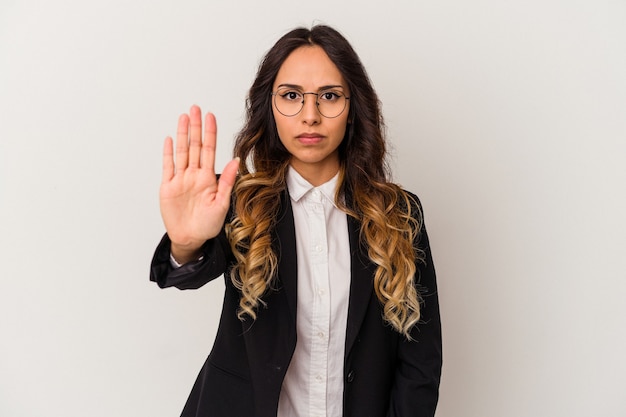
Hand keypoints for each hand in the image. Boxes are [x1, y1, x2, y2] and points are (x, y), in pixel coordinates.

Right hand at [160, 105, 238, 263]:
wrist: (191, 239)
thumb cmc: (208, 224)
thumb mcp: (221, 203)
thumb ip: (227, 181)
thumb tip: (235, 160)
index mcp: (208, 178)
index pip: (209, 150)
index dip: (210, 133)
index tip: (211, 116)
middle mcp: (194, 175)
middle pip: (195, 146)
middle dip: (196, 127)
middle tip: (195, 108)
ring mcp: (180, 179)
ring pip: (182, 152)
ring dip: (183, 134)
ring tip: (184, 117)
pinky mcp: (168, 187)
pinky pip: (168, 166)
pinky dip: (169, 153)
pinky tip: (170, 139)